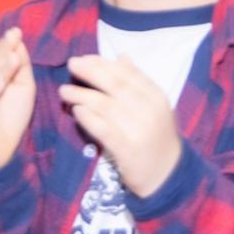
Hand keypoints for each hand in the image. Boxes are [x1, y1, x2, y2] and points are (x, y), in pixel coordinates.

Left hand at [60, 54, 184, 196]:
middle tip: (71, 65)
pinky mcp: (127, 150)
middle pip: (115, 86)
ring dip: (82, 95)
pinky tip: (76, 111)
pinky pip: (103, 130)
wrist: (168, 175)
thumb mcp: (155, 107)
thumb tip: (120, 58)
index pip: (128, 74)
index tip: (86, 58)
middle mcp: (149, 110)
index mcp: (156, 97)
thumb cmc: (157, 137)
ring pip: (106, 106)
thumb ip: (138, 82)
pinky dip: (88, 118)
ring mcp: (138, 130)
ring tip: (65, 90)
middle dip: (91, 72)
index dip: (104, 64)